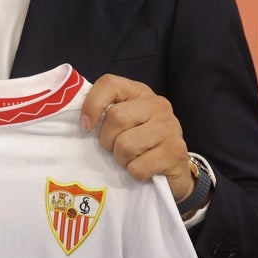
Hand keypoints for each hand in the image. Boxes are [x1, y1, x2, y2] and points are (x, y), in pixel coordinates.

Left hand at [79, 74, 193, 202]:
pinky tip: (144, 169)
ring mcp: (171, 128)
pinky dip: (135, 173)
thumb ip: (102, 113)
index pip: (109, 84)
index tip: (85, 126)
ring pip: (126, 145)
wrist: (172, 170)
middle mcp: (158, 105)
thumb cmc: (138, 143)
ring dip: (121, 159)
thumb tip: (82, 121)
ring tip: (130, 159)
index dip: (92, 105)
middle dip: (107, 140)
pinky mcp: (176, 153)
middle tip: (114, 148)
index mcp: (139, 92)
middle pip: (116, 117)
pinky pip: (138, 167)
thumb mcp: (119, 123)